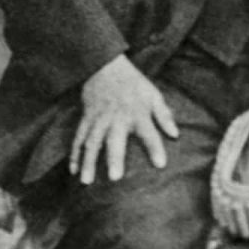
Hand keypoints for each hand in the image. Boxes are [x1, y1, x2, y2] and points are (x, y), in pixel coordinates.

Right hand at [71, 55, 178, 183]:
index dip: (155, 148)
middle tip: (114, 178)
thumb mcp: (153, 95)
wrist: (105, 66)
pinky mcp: (86, 119)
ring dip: (88, 161)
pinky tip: (73, 170)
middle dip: (114, 158)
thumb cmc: (133, 84)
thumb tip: (175, 134)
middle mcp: (116, 118)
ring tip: (86, 181)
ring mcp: (99, 119)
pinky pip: (78, 138)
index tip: (160, 164)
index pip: (149, 132)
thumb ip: (164, 115)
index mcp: (137, 113)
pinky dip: (74, 154)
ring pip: (91, 142)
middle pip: (115, 140)